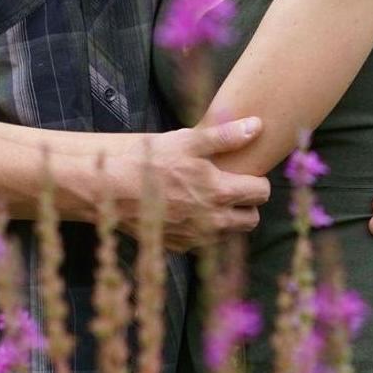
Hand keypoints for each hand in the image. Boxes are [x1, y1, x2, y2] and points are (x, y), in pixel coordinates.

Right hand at [119, 119, 270, 247]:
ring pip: (230, 234)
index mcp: (220, 192)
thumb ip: (226, 136)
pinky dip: (204, 229)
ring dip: (228, 218)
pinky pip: (204, 242)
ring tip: (210, 198)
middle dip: (248, 204)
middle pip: (252, 220)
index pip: (261, 193)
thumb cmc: (149, 160)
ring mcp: (196, 238)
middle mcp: (213, 221)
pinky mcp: (179, 246)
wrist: (111, 189)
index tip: (245, 173)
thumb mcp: (187, 141)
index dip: (257, 181)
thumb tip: (257, 126)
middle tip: (232, 188)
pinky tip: (190, 211)